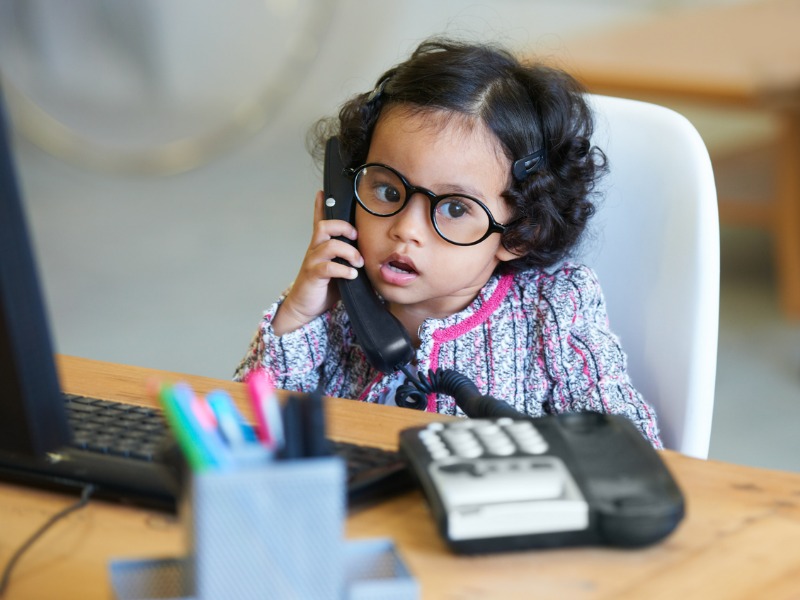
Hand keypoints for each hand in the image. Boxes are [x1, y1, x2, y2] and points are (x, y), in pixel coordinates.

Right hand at [272, 191, 363, 335]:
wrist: (306, 308)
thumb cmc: (325, 288)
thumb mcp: (339, 269)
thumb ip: (349, 259)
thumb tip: (371, 254)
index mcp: (321, 246)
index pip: (319, 221)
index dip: (320, 206)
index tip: (322, 192)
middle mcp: (315, 250)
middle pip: (324, 226)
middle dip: (343, 227)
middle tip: (357, 237)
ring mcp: (312, 261)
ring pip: (329, 245)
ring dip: (349, 252)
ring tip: (358, 263)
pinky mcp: (313, 275)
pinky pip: (328, 267)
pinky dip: (344, 270)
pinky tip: (352, 276)